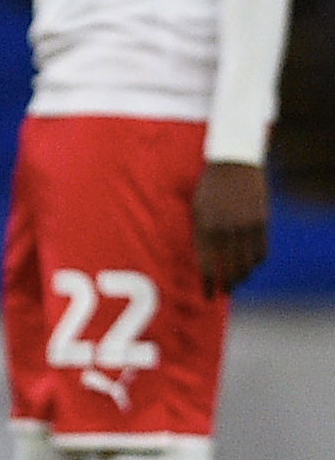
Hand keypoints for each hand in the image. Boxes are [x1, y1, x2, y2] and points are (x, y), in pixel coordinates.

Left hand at [193, 162, 268, 293]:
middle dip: (226, 285)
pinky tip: (250, 266)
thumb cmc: (209, 187)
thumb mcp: (197, 209)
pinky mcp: (261, 222)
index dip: (208, 283)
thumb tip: (204, 261)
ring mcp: (246, 226)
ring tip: (237, 281)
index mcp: (205, 226)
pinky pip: (262, 252)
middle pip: (229, 269)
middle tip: (224, 292)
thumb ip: (200, 234)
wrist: (233, 163)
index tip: (207, 296)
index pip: (207, 265)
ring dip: (242, 276)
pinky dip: (256, 263)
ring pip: (248, 263)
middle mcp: (226, 229)